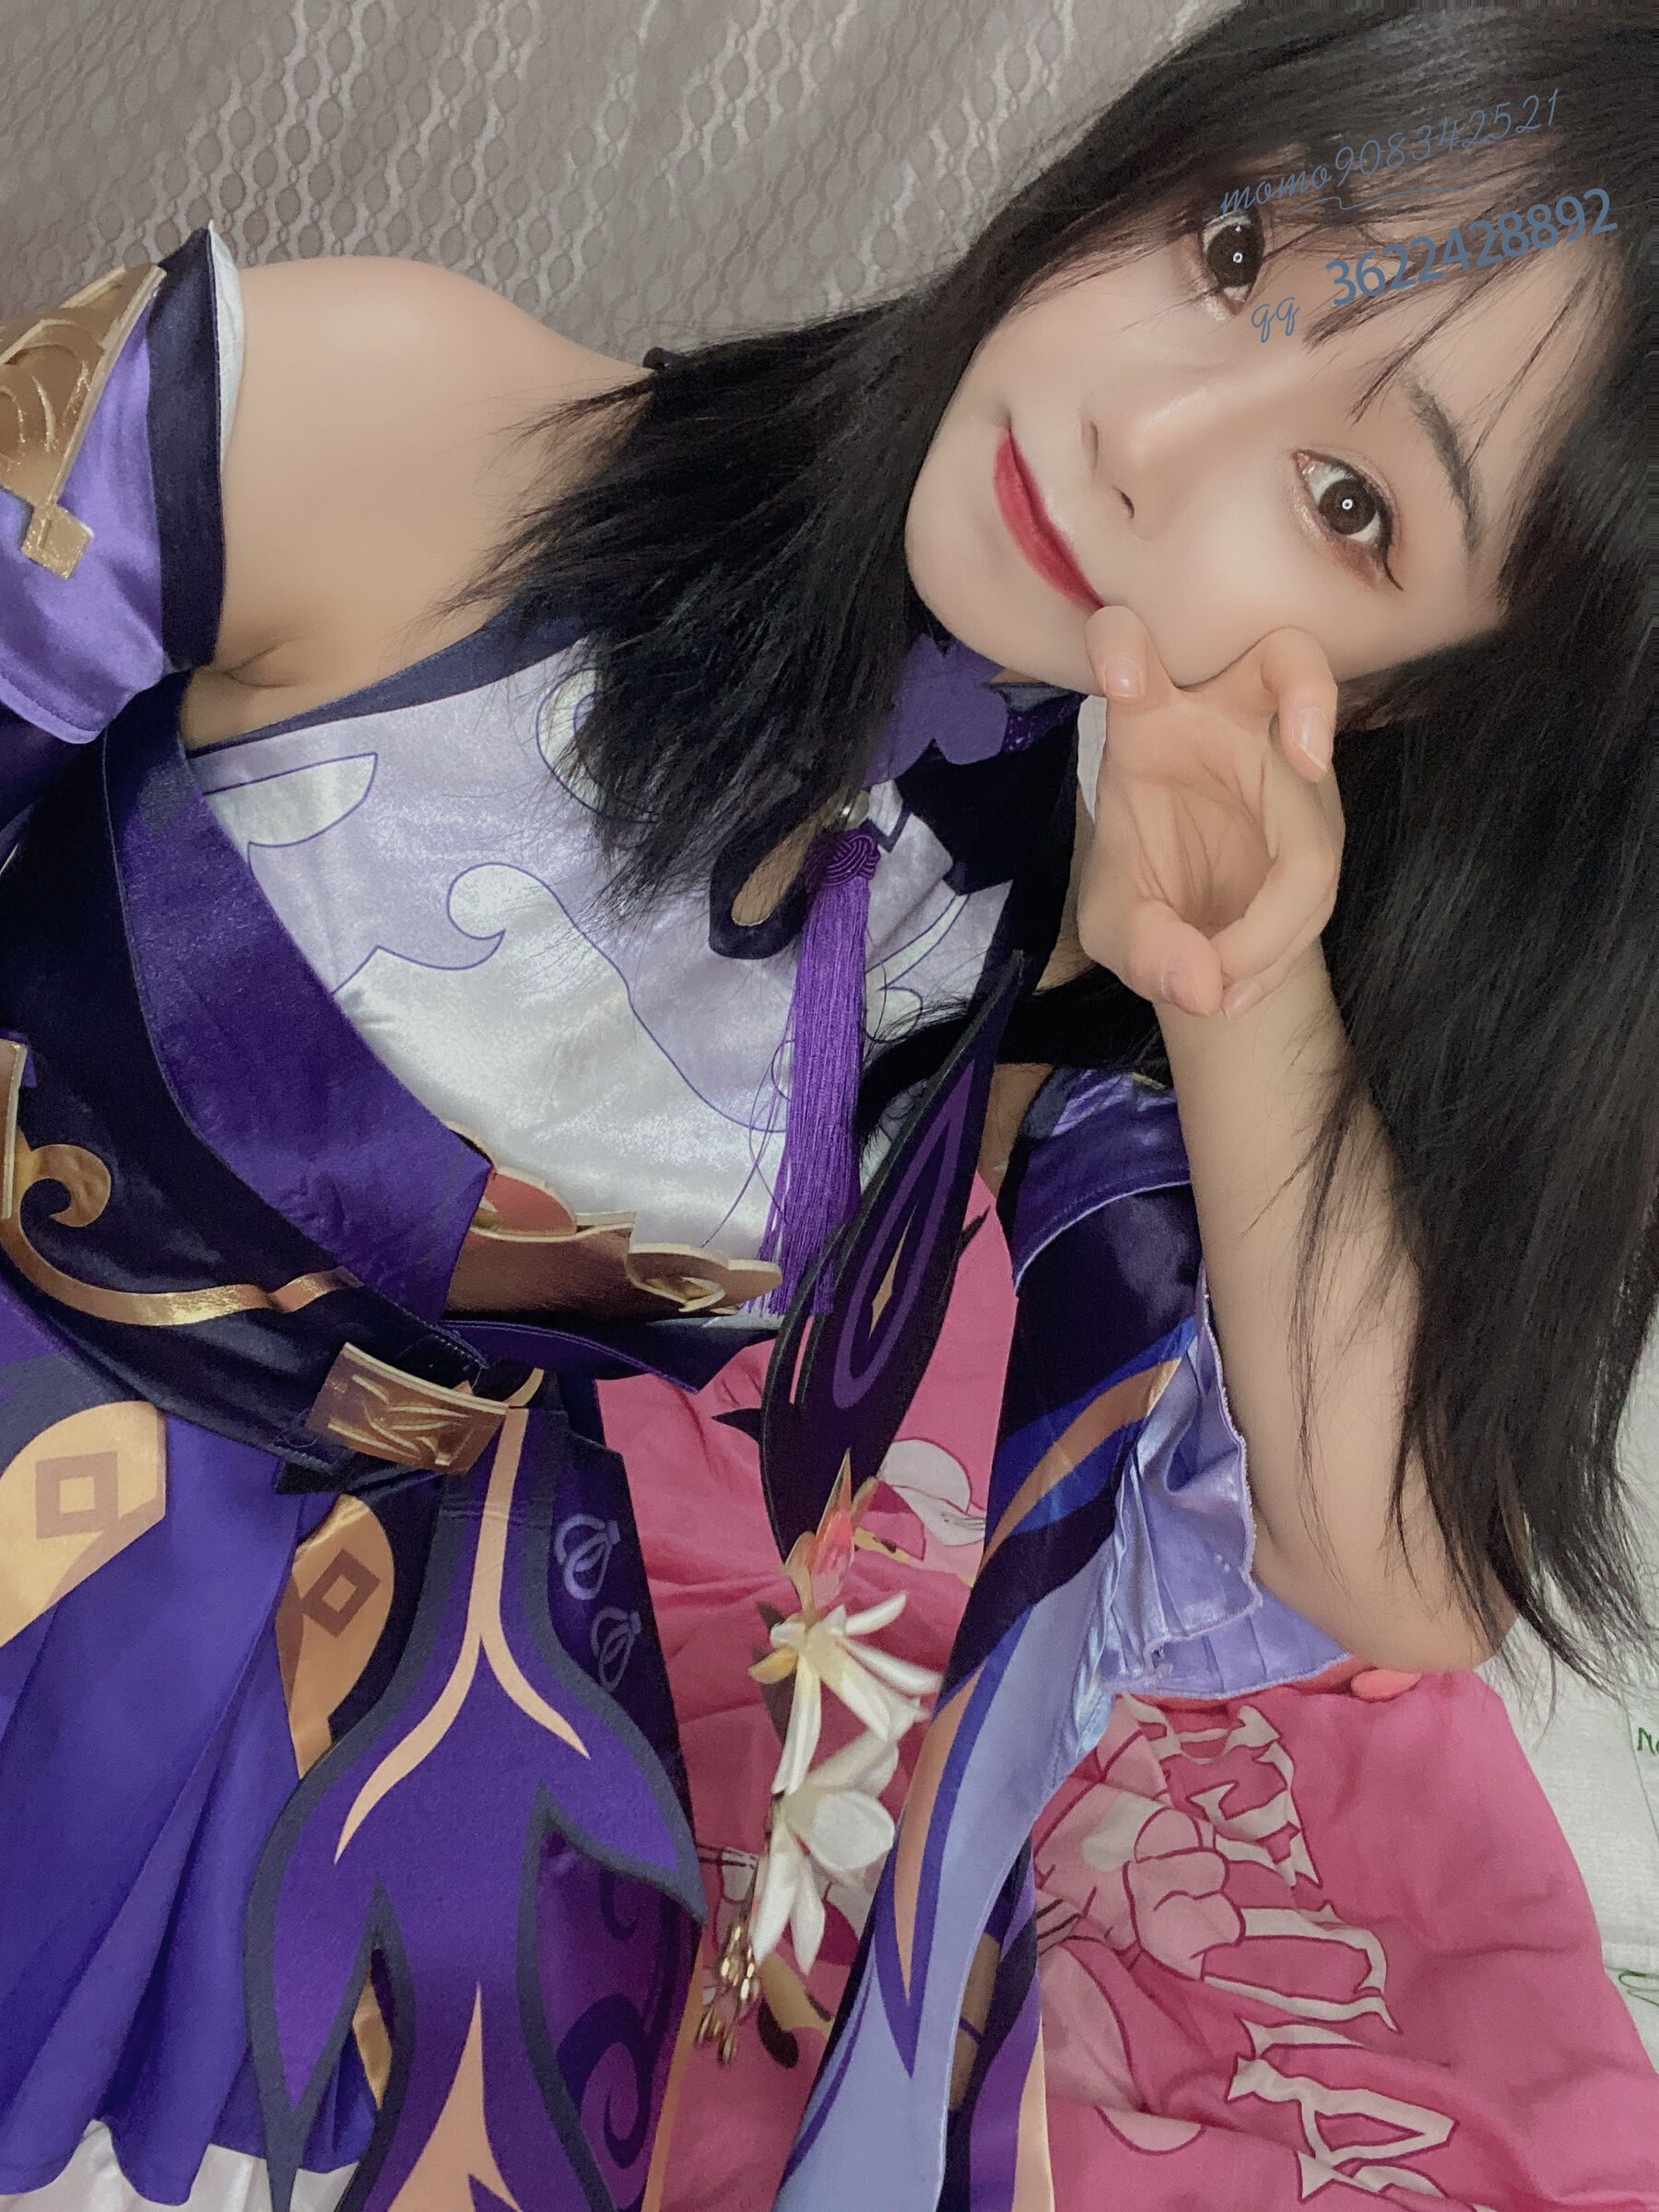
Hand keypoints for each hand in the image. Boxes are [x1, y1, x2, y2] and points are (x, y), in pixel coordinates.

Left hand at [1075, 607, 1344, 1019]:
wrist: (1196, 922)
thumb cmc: (1144, 887)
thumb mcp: (1116, 926)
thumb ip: (1144, 946)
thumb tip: (1204, 986)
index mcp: (1149, 721)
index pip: (1133, 653)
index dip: (1126, 648)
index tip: (1124, 678)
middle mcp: (1226, 722)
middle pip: (1286, 665)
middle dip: (1308, 696)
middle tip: (1308, 756)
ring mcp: (1287, 764)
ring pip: (1316, 810)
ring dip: (1276, 915)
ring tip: (1217, 989)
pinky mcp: (1319, 816)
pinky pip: (1321, 873)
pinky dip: (1281, 946)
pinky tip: (1235, 993)